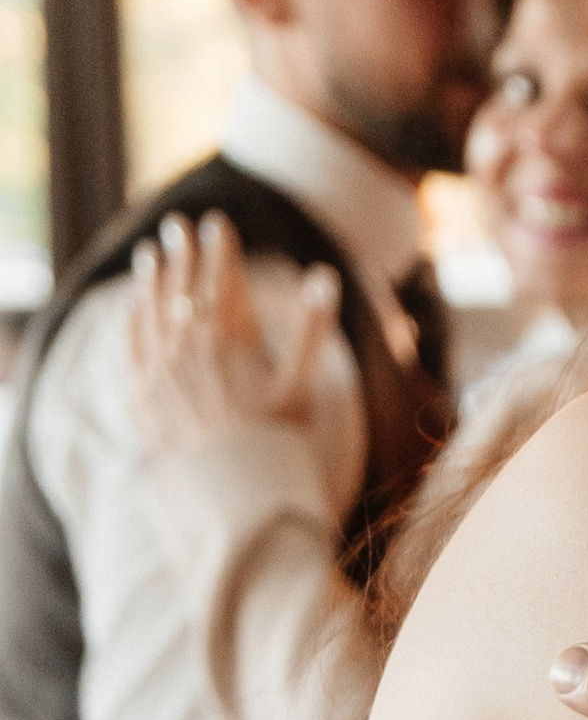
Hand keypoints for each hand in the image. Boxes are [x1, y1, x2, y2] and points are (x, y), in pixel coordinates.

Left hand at [128, 209, 341, 454]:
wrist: (233, 496)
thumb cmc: (278, 442)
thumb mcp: (303, 385)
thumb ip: (311, 328)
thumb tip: (324, 276)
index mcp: (230, 340)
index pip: (222, 280)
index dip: (219, 248)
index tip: (216, 223)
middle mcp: (189, 348)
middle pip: (182, 287)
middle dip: (181, 252)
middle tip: (177, 225)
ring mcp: (160, 370)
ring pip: (151, 311)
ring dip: (151, 278)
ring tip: (151, 254)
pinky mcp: (140, 395)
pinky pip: (132, 344)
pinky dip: (134, 318)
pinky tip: (134, 305)